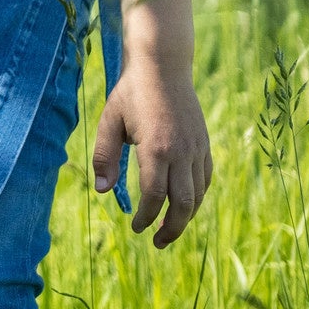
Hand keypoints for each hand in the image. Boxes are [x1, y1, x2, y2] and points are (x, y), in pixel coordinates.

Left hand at [93, 54, 211, 247]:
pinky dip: (197, 197)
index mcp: (156, 149)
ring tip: (169, 229)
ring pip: (197, 195)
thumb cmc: (131, 92)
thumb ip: (104, 156)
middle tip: (156, 242)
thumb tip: (103, 191)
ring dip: (185, 217)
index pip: (153, 196)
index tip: (136, 228)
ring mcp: (197, 148)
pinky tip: (184, 204)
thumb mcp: (109, 120)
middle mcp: (182, 152)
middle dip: (171, 228)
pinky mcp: (205, 144)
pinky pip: (205, 179)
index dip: (146, 217)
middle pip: (182, 204)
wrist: (163, 66)